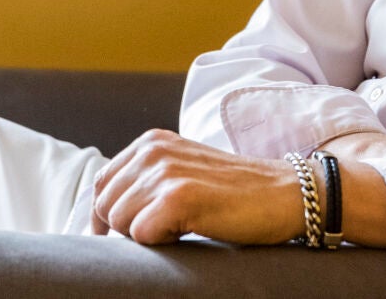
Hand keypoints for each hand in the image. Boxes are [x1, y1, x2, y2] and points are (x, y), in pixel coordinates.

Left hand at [90, 129, 303, 245]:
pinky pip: (141, 236)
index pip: (100, 186)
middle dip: (127, 229)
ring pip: (119, 223)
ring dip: (146, 236)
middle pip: (105, 206)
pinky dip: (161, 243)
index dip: (105, 218)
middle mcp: (153, 150)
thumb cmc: (235, 194)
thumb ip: (145, 182)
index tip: (126, 237)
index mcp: (151, 142)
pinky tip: (190, 231)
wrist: (285, 195)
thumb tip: (101, 217)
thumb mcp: (182, 172)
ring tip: (182, 226)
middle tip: (168, 229)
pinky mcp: (178, 197)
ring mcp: (165, 172)